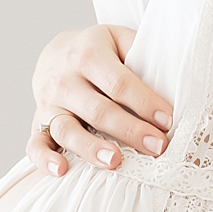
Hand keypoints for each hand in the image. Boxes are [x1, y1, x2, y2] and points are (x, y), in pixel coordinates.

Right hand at [28, 23, 173, 177]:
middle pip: (98, 110)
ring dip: (91, 148)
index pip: (119, 83)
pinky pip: (36, 144)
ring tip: (115, 162)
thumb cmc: (99, 52)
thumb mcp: (120, 40)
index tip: (168, 121)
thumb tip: (177, 81)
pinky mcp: (37, 124)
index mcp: (88, 55)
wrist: (56, 53)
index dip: (145, 103)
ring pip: (67, 129)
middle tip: (157, 147)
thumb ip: (142, 56)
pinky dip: (45, 160)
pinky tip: (62, 171)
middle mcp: (65, 80)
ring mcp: (48, 104)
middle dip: (130, 130)